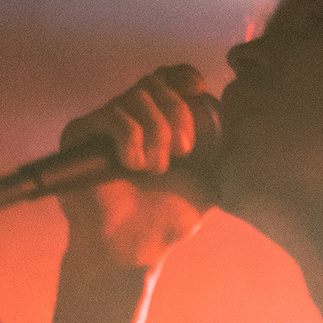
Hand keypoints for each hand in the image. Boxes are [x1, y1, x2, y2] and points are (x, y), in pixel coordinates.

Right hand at [58, 63, 218, 272]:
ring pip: (135, 97)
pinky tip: (133, 165)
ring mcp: (101, 125)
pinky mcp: (78, 134)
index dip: (184, 77)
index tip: (199, 93)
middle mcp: (127, 117)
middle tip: (184, 151)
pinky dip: (130, 137)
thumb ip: (225, 154)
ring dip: (155, 131)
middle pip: (154, 83)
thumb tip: (244, 126)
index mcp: (156, 121)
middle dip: (175, 113)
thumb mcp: (209, 182)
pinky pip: (111, 114)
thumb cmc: (168, 219)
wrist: (133, 247)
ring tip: (156, 168)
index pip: (167, 76)